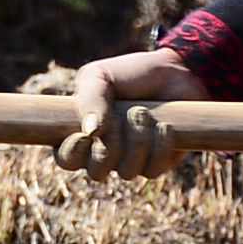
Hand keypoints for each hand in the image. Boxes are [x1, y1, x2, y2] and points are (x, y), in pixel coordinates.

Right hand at [58, 48, 210, 179]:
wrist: (176, 71)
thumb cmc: (131, 73)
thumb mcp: (100, 75)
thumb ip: (89, 98)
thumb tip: (91, 133)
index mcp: (81, 133)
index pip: (66, 159)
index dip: (72, 152)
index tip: (85, 135)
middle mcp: (103, 153)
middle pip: (96, 172)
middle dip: (111, 144)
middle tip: (123, 115)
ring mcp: (130, 161)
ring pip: (127, 171)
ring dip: (138, 138)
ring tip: (145, 112)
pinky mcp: (157, 163)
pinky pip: (152, 170)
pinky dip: (159, 145)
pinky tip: (165, 125)